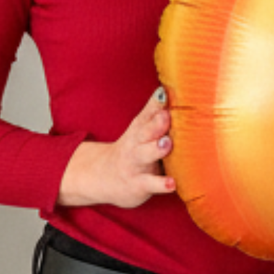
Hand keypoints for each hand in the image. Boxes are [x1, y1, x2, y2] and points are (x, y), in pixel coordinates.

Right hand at [58, 89, 176, 208]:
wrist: (102, 177)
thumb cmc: (131, 150)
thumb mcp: (138, 130)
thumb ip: (153, 113)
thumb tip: (167, 88)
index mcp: (138, 129)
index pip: (146, 114)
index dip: (154, 104)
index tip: (164, 94)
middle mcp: (135, 144)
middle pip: (144, 132)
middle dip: (155, 124)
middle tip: (166, 116)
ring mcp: (136, 165)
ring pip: (145, 155)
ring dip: (156, 149)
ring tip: (167, 144)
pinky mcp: (139, 185)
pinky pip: (150, 184)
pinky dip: (161, 184)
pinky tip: (172, 183)